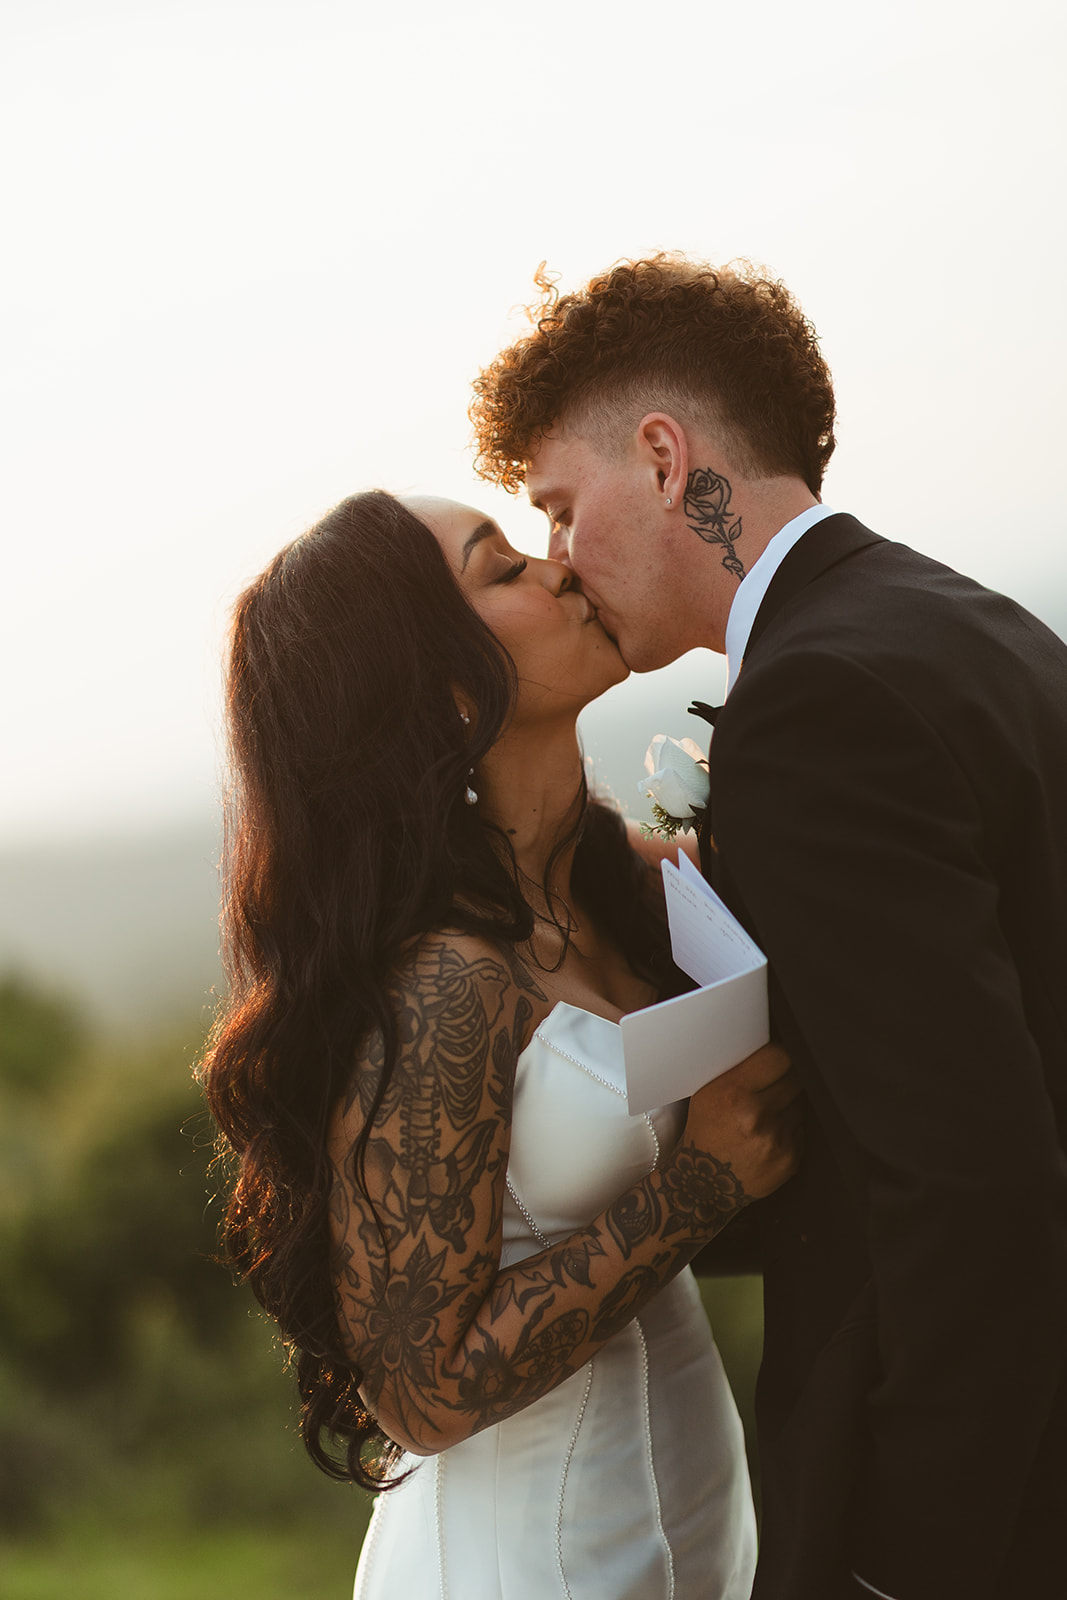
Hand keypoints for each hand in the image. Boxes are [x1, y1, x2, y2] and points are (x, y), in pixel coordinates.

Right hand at [680, 1042, 801, 1201]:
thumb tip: (774, 1048)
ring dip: (787, 1107)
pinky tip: (768, 1138)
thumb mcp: (708, 1093)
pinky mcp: (790, 1159)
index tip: (773, 1064)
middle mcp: (755, 1115)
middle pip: (795, 1078)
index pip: (779, 1057)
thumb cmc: (706, 1132)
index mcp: (731, 1092)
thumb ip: (739, 1070)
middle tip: (769, 1091)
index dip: (778, 1059)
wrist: (705, 1185)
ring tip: (763, 1119)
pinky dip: (789, 1131)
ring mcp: (776, 1139)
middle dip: (784, 1082)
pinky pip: (801, 1129)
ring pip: (800, 1104)